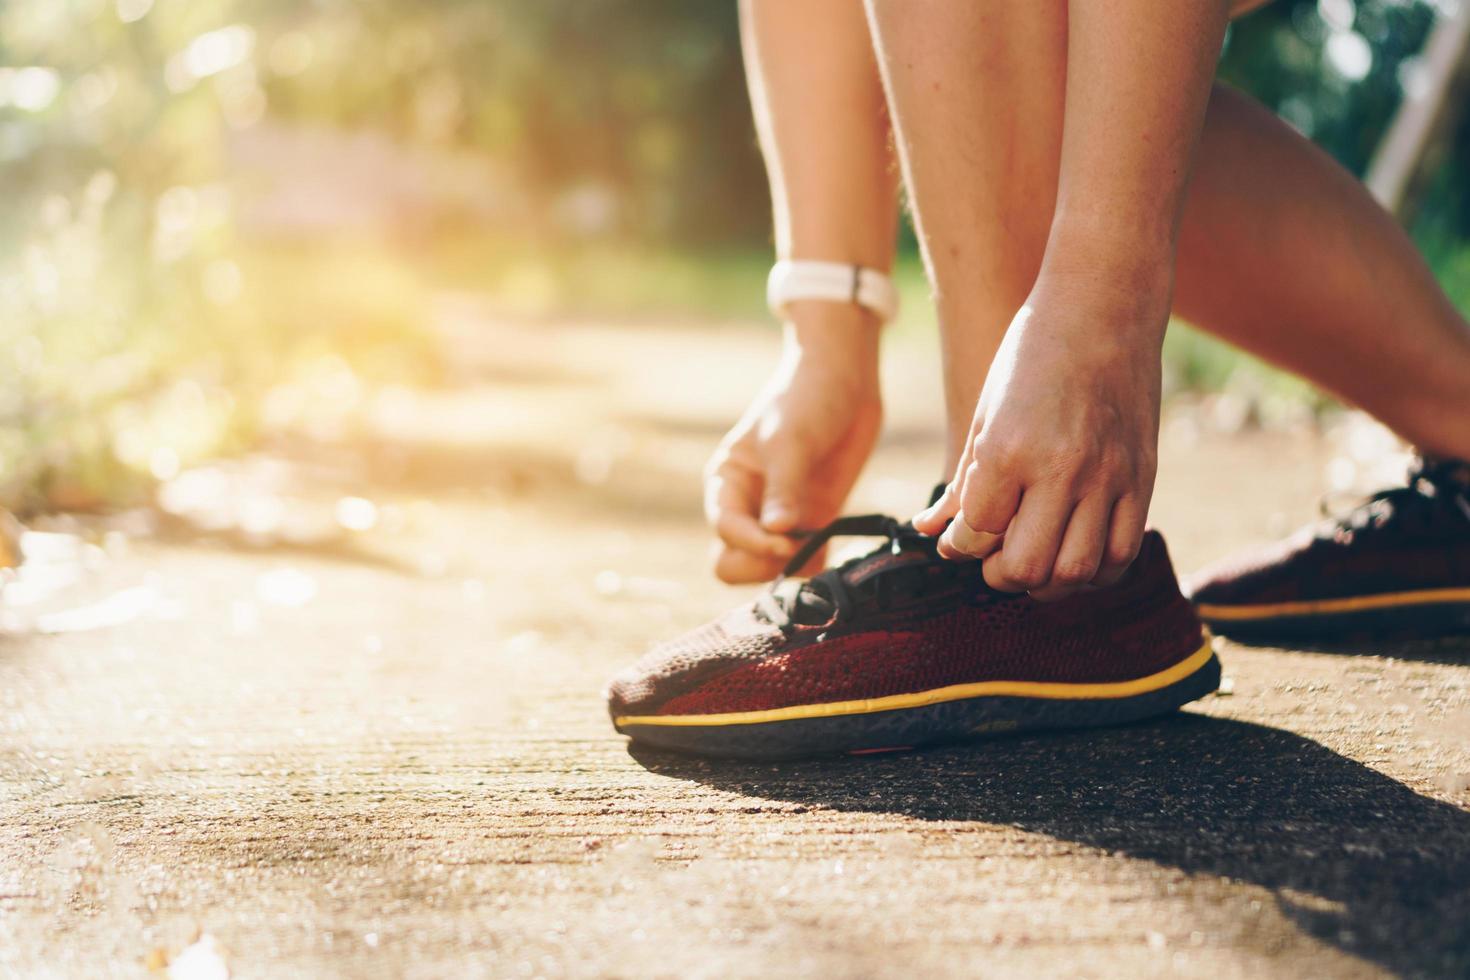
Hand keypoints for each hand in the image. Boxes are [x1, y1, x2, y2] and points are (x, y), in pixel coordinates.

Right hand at [706, 303, 882, 582]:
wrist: (844, 381)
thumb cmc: (807, 400)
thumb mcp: (791, 441)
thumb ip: (784, 488)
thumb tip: (777, 532)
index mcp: (726, 482)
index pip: (725, 531)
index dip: (752, 542)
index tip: (786, 538)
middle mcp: (746, 505)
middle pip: (732, 563)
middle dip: (760, 564)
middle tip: (795, 545)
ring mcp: (778, 517)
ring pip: (766, 569)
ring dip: (791, 567)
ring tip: (819, 539)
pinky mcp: (811, 521)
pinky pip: (804, 562)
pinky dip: (816, 562)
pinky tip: (833, 538)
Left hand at [913, 265, 1167, 599]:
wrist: (1104, 310)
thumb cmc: (1033, 355)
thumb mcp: (984, 413)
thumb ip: (962, 481)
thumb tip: (930, 531)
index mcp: (1009, 449)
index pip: (976, 531)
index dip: (959, 545)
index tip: (958, 539)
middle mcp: (1061, 470)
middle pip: (1025, 567)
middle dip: (998, 575)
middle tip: (991, 561)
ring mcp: (1108, 478)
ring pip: (1075, 572)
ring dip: (1046, 583)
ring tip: (1032, 563)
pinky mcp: (1142, 480)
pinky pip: (1120, 554)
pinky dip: (1094, 572)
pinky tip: (1074, 556)